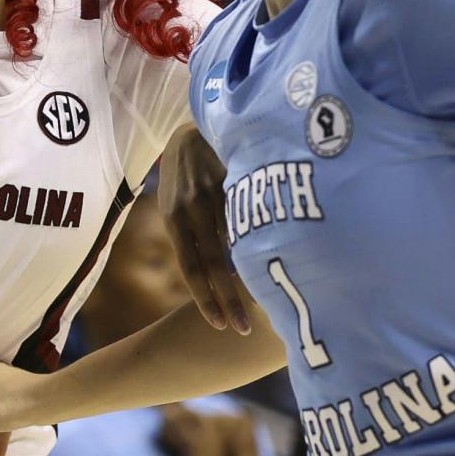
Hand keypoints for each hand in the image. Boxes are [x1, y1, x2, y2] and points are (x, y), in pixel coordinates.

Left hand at [157, 123, 253, 332]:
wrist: (195, 128)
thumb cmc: (188, 177)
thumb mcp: (178, 204)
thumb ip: (193, 236)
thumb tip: (216, 277)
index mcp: (174, 219)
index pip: (191, 268)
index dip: (205, 299)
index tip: (219, 325)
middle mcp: (192, 209)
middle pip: (214, 264)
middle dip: (228, 299)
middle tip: (244, 328)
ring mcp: (216, 193)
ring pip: (237, 242)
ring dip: (252, 273)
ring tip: (270, 300)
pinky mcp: (236, 177)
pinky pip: (252, 214)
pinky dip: (264, 238)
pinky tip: (280, 257)